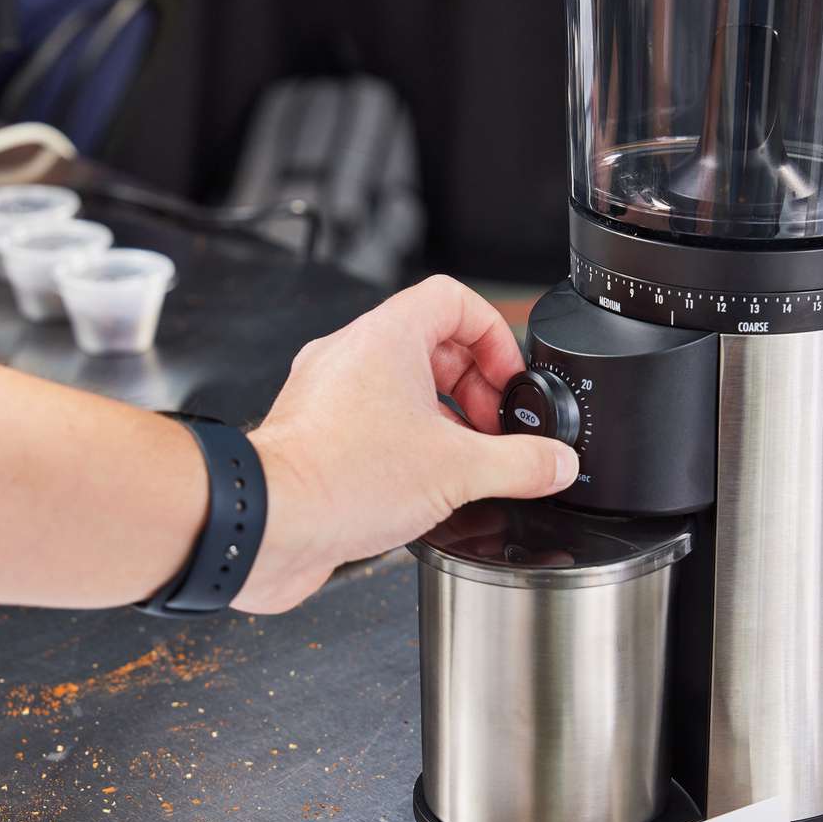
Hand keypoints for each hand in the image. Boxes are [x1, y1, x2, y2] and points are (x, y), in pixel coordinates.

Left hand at [234, 275, 578, 612]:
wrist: (268, 522)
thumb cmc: (339, 477)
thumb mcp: (458, 470)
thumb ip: (519, 463)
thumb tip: (554, 463)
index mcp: (385, 338)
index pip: (453, 299)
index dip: (494, 335)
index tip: (511, 381)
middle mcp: (350, 356)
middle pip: (430, 346)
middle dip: (474, 388)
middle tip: (496, 430)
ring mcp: (328, 395)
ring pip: (400, 388)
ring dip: (443, 420)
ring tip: (466, 462)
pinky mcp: (314, 435)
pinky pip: (372, 423)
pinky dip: (406, 445)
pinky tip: (425, 488)